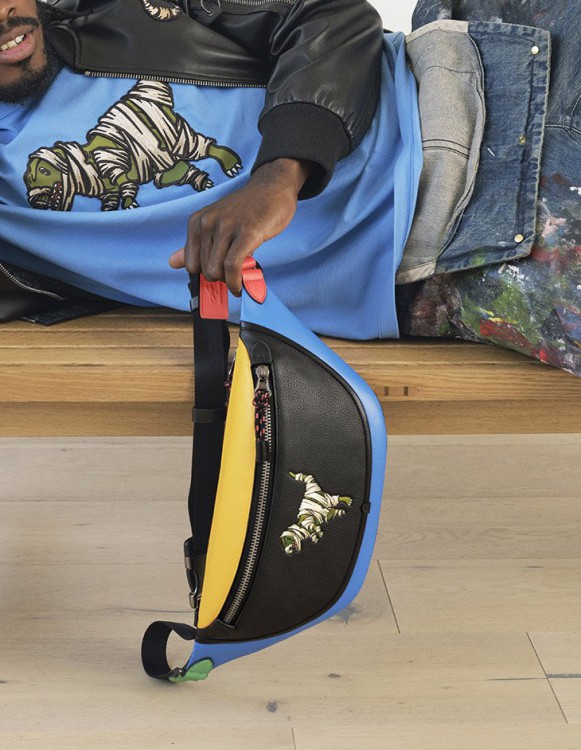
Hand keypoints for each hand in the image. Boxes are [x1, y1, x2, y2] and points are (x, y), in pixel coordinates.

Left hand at [169, 158, 311, 294]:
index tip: (220, 276)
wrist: (272, 189)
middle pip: (205, 270)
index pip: (191, 264)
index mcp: (197, 221)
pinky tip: (240, 286)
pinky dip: (235, 282)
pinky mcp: (247, 232)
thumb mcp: (216, 224)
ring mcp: (226, 226)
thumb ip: (195, 246)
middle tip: (235, 274)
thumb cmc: (246, 211)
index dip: (206, 275)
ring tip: (240, 278)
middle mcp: (208, 222)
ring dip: (230, 282)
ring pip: (217, 270)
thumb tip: (172, 263)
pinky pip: (232, 265)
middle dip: (221, 279)